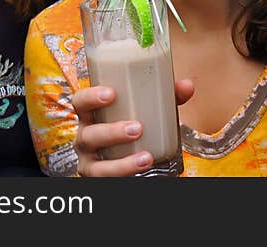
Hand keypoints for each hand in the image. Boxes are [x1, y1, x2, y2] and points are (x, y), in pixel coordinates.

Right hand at [74, 78, 192, 176]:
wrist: (136, 155)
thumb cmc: (135, 123)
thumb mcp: (148, 109)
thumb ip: (167, 97)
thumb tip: (187, 86)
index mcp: (93, 114)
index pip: (80, 102)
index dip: (90, 96)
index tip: (111, 93)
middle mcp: (86, 138)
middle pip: (88, 135)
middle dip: (111, 132)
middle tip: (137, 128)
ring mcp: (91, 161)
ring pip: (96, 166)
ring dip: (121, 163)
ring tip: (145, 157)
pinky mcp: (101, 177)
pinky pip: (107, 180)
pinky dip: (125, 175)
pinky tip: (143, 168)